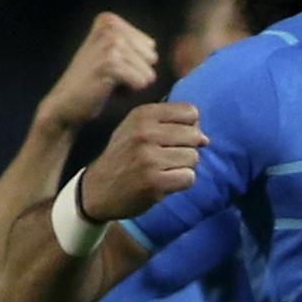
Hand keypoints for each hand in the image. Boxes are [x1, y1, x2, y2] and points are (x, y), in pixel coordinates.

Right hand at [35, 12, 158, 136]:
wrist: (66, 103)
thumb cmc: (94, 83)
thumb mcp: (114, 55)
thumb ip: (135, 46)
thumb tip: (166, 47)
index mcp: (109, 20)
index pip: (149, 46)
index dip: (134, 63)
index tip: (109, 68)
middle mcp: (110, 26)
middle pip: (151, 57)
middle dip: (135, 73)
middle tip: (108, 77)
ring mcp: (109, 44)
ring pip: (148, 72)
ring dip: (130, 84)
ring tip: (106, 83)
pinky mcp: (110, 64)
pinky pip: (141, 82)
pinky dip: (127, 93)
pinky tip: (106, 90)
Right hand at [76, 101, 205, 222]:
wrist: (96, 189)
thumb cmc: (122, 157)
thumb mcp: (135, 128)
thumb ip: (168, 124)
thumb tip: (205, 138)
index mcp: (142, 115)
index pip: (190, 112)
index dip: (190, 127)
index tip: (177, 138)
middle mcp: (145, 133)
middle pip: (194, 136)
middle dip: (188, 149)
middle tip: (170, 158)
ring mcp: (149, 159)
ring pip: (193, 158)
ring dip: (184, 167)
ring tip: (166, 170)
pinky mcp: (154, 182)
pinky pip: (189, 178)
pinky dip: (182, 182)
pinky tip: (166, 183)